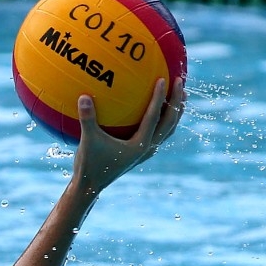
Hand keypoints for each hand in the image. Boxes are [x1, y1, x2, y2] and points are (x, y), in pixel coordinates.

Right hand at [72, 77, 184, 197]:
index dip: (159, 97)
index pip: (154, 117)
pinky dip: (163, 121)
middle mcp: (148, 148)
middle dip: (177, 102)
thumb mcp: (87, 140)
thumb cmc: (90, 163)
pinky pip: (158, 133)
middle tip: (180, 81)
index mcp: (139, 144)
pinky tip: (159, 112)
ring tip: (181, 96)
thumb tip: (84, 96)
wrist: (91, 186)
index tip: (163, 79)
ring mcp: (146, 151)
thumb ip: (87, 118)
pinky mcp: (141, 153)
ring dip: (175, 112)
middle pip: (170, 122)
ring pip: (168, 129)